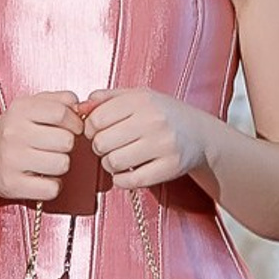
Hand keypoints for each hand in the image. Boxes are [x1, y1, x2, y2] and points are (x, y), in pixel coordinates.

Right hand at [0, 89, 84, 204]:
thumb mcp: (30, 107)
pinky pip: (52, 188)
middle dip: (67, 145)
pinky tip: (43, 178)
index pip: (62, 113)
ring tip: (48, 161)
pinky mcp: (13, 184)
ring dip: (60, 165)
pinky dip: (52, 185)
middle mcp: (14, 133)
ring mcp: (12, 160)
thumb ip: (58, 100)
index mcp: (20, 110)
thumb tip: (82, 106)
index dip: (74, 122)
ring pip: (62, 164)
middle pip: (66, 141)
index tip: (72, 128)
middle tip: (56, 147)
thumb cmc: (12, 132)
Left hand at [80, 87, 212, 190]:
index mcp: (142, 100)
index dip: (90, 129)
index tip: (96, 132)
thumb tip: (79, 106)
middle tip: (109, 146)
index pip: (96, 119)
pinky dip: (121, 180)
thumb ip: (107, 98)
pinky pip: (130, 181)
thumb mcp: (138, 97)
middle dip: (99, 147)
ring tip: (119, 158)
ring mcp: (163, 145)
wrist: (200, 134)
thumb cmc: (163, 114)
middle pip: (101, 142)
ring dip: (110, 164)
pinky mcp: (169, 167)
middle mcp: (153, 120)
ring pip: (113, 162)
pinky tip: (127, 172)